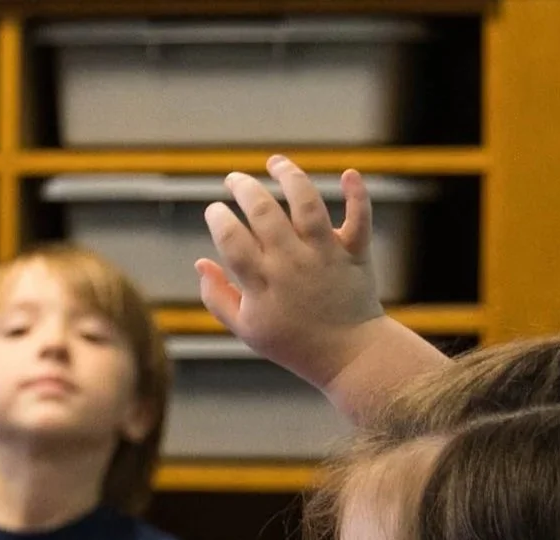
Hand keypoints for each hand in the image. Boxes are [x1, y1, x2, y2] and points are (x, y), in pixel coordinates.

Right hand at [197, 155, 383, 393]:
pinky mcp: (355, 253)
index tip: (215, 209)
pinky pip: (359, 219)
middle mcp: (292, 264)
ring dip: (289, 176)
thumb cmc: (293, 342)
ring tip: (275, 162)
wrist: (348, 356)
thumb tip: (200, 263)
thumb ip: (218, 298)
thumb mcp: (247, 329)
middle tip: (234, 180)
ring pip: (307, 204)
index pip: (232, 240)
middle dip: (245, 188)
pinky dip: (357, 194)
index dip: (218, 218)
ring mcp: (325, 256)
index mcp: (262, 284)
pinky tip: (347, 173)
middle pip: (265, 213)